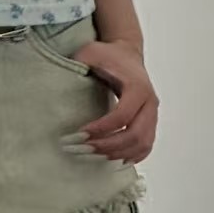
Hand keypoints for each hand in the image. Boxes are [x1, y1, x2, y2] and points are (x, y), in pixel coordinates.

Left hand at [68, 39, 158, 164]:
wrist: (127, 54)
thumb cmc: (108, 55)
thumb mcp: (91, 52)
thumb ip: (79, 63)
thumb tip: (60, 80)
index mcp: (137, 86)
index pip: (122, 115)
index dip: (101, 129)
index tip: (80, 134)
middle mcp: (150, 102)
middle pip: (135, 135)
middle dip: (108, 146)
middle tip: (83, 149)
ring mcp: (152, 114)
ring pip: (142, 144)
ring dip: (117, 154)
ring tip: (93, 155)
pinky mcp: (151, 122)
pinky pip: (146, 146)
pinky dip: (131, 157)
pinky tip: (113, 159)